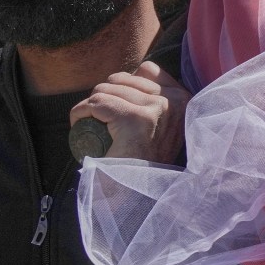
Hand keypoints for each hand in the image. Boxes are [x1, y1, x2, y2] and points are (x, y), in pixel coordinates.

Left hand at [70, 61, 190, 162]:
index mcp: (184, 99)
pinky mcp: (136, 120)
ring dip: (90, 107)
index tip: (117, 110)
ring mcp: (157, 109)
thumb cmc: (142, 163)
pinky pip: (96, 103)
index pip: (148, 70)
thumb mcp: (160, 125)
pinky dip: (80, 113)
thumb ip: (157, 97)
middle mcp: (175, 101)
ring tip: (93, 127)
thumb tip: (140, 69)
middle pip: (122, 78)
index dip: (124, 86)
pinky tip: (81, 126)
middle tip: (101, 123)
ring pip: (105, 89)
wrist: (136, 195)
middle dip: (104, 97)